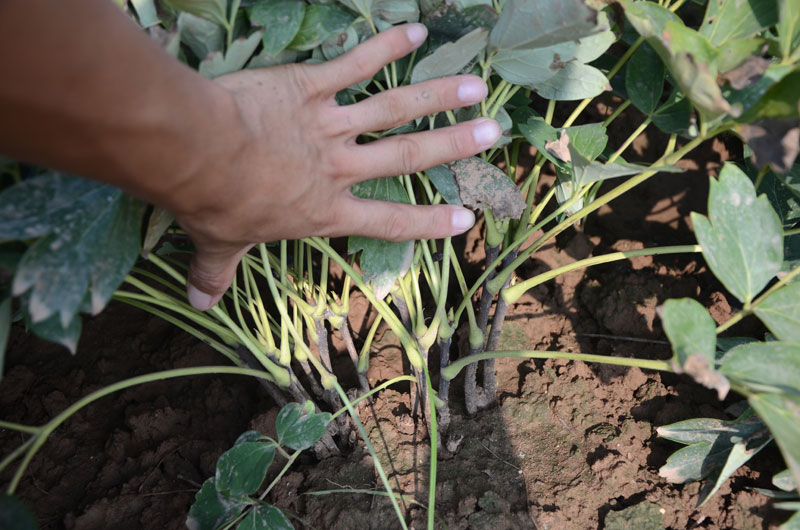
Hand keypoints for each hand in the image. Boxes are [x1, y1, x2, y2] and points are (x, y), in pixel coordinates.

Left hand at [172, 24, 499, 309]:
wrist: (200, 153)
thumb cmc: (213, 203)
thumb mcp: (218, 244)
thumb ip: (217, 273)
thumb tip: (201, 303)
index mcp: (325, 211)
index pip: (388, 222)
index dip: (428, 223)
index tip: (465, 219)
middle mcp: (338, 168)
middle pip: (408, 156)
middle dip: (454, 145)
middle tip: (494, 133)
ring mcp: (328, 124)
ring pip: (393, 108)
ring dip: (437, 95)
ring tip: (476, 86)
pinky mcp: (308, 86)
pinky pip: (354, 65)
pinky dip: (385, 47)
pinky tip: (416, 31)